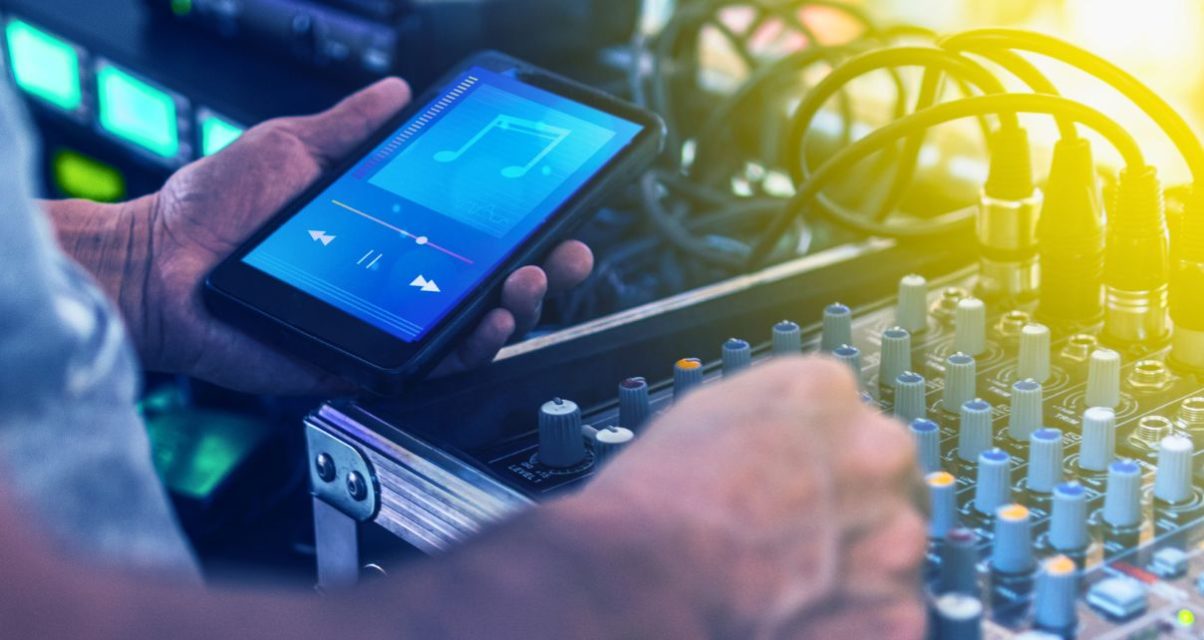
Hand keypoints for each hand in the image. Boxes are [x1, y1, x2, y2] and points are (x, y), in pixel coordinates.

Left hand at [112, 79, 591, 393]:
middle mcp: (396, 285)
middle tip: (564, 252)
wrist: (158, 266)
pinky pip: (426, 364)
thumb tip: (398, 94)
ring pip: (470, 330)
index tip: (557, 206)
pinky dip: (464, 347)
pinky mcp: (360, 362)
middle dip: (543, 271)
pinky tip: (484, 321)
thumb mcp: (291, 149)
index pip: (474, 236)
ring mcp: (382, 326)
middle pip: (489, 286)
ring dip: (515, 308)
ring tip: (528, 281)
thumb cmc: (213, 212)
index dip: (522, 226)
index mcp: (389, 237)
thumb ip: (349, 128)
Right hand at [554, 357, 926, 638]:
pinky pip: (892, 616)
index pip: (857, 421)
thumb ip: (776, 417)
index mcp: (827, 394)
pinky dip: (858, 625)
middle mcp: (876, 453)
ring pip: (894, 553)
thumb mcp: (706, 415)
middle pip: (889, 481)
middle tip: (799, 541)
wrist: (646, 581)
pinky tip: (803, 616)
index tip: (809, 487)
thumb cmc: (655, 505)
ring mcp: (895, 536)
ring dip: (858, 570)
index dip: (829, 463)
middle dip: (854, 512)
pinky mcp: (897, 612)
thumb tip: (791, 434)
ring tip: (792, 585)